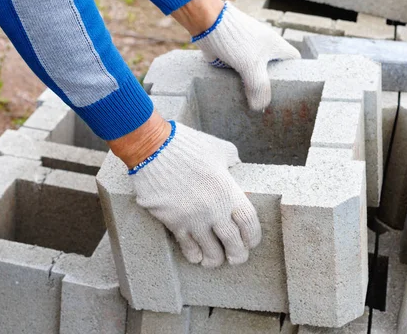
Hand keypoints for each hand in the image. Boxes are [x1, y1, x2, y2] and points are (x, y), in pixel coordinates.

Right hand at [127, 121, 261, 267]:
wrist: (153, 148)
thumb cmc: (186, 145)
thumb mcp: (218, 148)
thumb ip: (232, 160)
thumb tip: (236, 165)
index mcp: (228, 191)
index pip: (249, 223)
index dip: (253, 237)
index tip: (251, 242)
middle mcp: (214, 209)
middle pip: (233, 242)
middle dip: (237, 255)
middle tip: (236, 258)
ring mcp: (193, 218)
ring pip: (210, 251)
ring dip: (214, 259)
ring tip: (214, 261)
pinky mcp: (173, 222)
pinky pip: (187, 246)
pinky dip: (193, 254)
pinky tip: (196, 256)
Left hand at [172, 0, 300, 110]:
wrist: (208, 23)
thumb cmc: (235, 40)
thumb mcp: (252, 66)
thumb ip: (259, 88)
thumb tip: (259, 108)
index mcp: (276, 45)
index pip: (294, 60)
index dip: (295, 73)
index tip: (290, 89)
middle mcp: (264, 47)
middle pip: (274, 69)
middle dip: (271, 84)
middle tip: (268, 100)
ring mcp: (248, 51)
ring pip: (255, 72)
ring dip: (252, 84)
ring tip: (252, 101)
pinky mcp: (233, 55)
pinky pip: (239, 71)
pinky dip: (238, 81)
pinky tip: (235, 92)